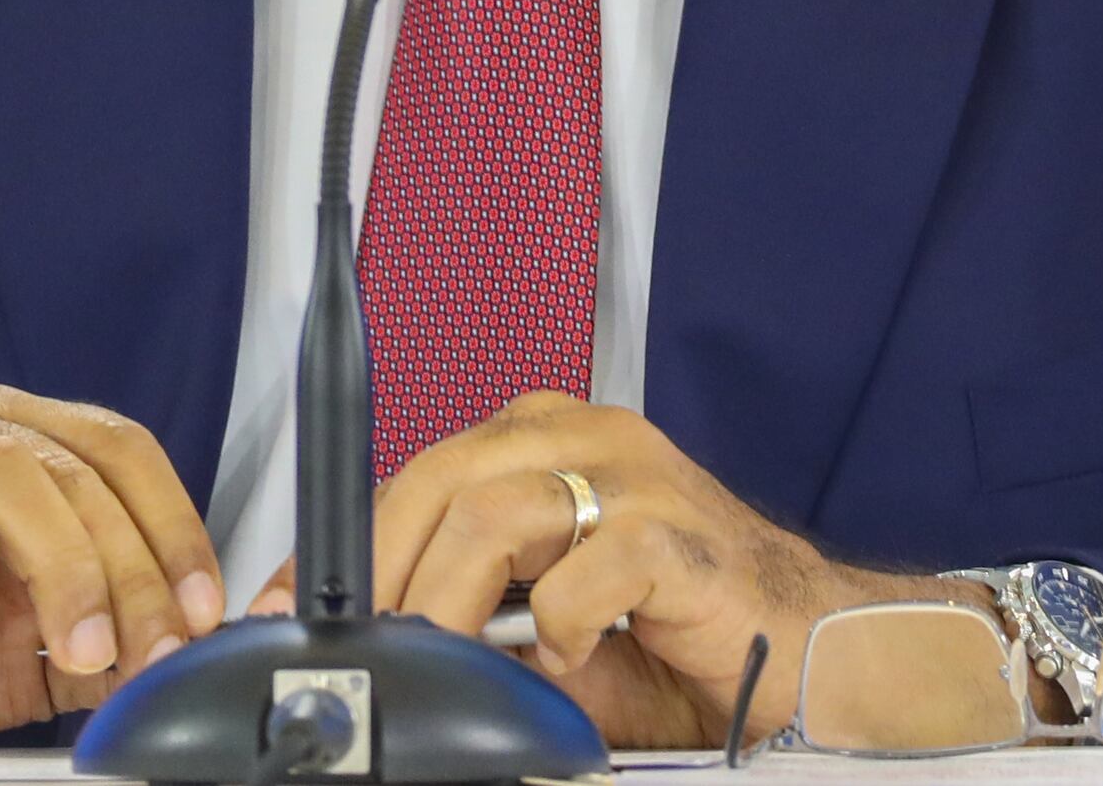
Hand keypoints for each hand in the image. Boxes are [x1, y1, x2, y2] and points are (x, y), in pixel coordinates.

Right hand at [0, 385, 229, 747]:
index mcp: (23, 448)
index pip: (126, 455)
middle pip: (81, 468)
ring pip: (11, 473)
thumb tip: (197, 643)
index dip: (177, 529)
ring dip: (63, 566)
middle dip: (132, 568)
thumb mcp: (31, 660)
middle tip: (145, 651)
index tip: (203, 612)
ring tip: (76, 648)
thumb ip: (108, 640)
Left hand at [324, 394, 994, 750]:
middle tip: (364, 655)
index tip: (291, 612)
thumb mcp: (548, 627)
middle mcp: (583, 437)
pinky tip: (569, 660)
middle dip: (380, 579)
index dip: (343, 549)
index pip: (411, 475)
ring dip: (448, 605)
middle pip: (436, 481)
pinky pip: (584, 571)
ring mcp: (634, 476)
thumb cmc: (682, 635)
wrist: (810, 649)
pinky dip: (557, 628)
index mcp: (544, 441)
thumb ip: (471, 625)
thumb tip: (378, 657)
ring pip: (492, 513)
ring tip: (449, 665)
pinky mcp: (676, 534)